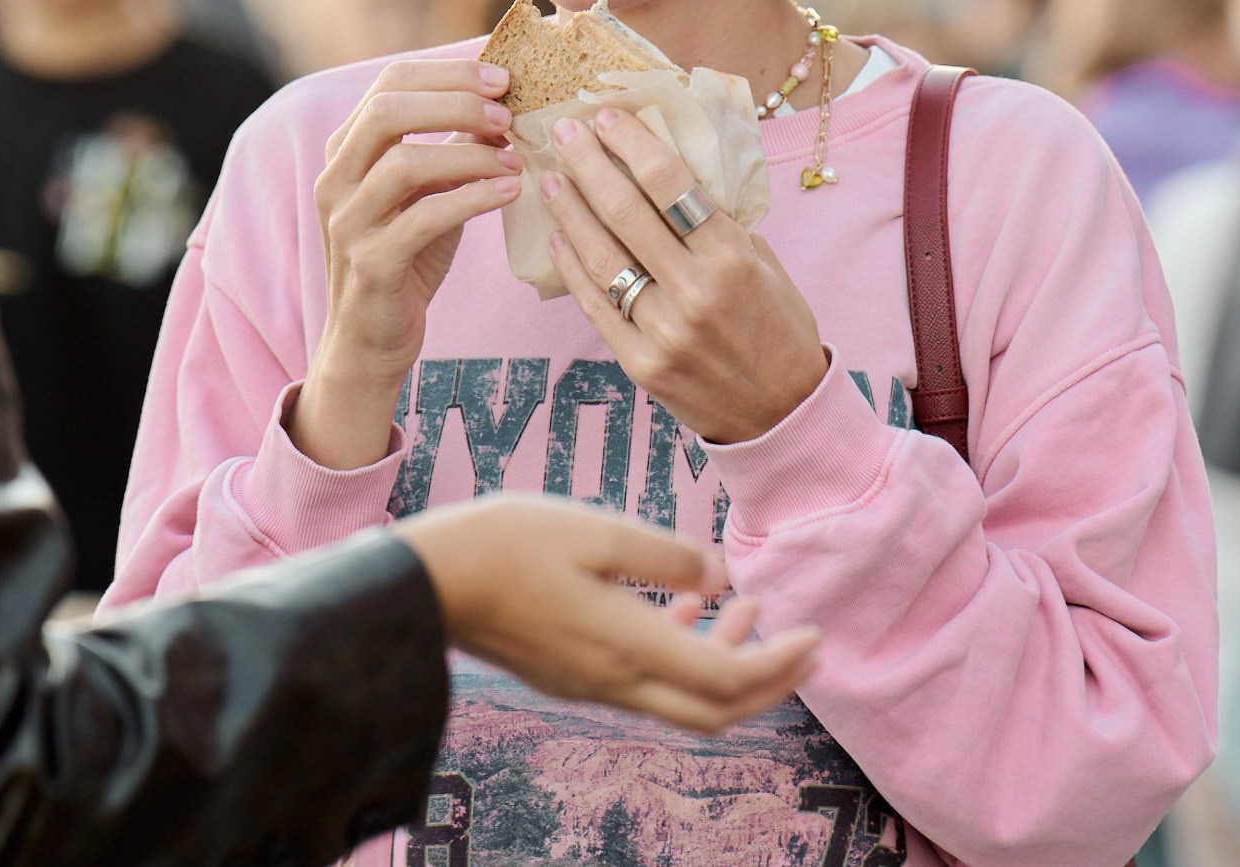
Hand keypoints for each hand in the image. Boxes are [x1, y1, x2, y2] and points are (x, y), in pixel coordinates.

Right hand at [293, 59, 522, 468]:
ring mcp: (346, 221)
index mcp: (346, 149)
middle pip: (388, 110)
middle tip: (508, 113)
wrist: (372, 338)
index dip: (449, 73)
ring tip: (515, 159)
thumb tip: (503, 97)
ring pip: (404, 162)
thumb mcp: (428, 191)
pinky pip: (421, 219)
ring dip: (469, 153)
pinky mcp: (369, 264)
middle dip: (456, 101)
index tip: (504, 78)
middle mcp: (335, 178)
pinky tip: (509, 193)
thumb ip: (452, 144)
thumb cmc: (407, 255)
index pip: (389, 81)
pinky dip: (470, 198)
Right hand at [397, 497, 820, 734]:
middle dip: (770, 682)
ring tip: (751, 605)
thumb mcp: (595, 528)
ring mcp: (589, 683)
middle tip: (806, 647)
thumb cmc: (505, 544)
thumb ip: (664, 554)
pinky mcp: (568, 674)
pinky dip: (682, 653)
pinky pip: (645, 683)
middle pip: (714, 710)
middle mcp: (615, 679)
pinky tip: (682, 603)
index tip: (815, 633)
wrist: (424, 583)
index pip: (728, 678)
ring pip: (681, 700)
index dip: (781, 662)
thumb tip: (720, 573)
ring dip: (726, 663)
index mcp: (629, 645)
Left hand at [541, 109, 827, 443]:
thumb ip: (721, 224)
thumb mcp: (766, 266)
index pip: (671, 184)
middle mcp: (695, 291)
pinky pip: (595, 305)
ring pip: (602, 256)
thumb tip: (671, 173)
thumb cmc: (778, 327)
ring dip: (569, 210)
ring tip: (549, 177)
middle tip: (563, 131)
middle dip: (590, 163)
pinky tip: (556, 236)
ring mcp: (663, 331)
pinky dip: (571, 267)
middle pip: (627, 212)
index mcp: (733, 258)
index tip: (606, 116)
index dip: (633, 144)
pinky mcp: (639, 363)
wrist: (781, 414)